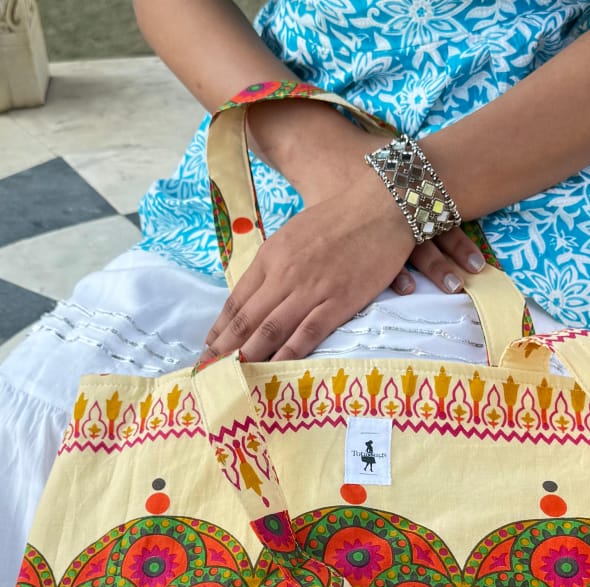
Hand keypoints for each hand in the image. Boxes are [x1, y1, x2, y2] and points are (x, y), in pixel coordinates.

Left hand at [200, 168, 485, 363]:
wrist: (381, 208)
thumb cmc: (338, 219)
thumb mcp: (294, 234)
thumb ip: (275, 263)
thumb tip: (259, 293)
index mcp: (271, 256)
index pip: (237, 299)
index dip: (221, 327)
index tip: (208, 346)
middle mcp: (284, 275)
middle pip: (248, 318)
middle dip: (226, 347)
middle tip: (209, 369)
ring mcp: (311, 290)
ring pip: (271, 329)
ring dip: (250, 354)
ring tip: (234, 374)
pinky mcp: (337, 302)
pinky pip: (307, 334)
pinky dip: (288, 353)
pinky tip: (274, 367)